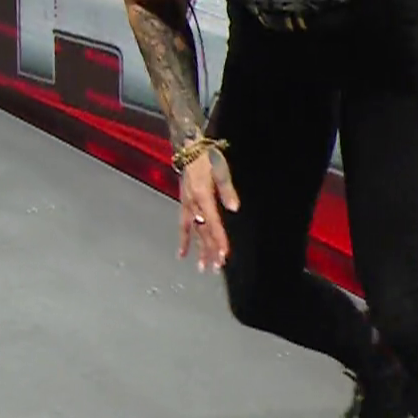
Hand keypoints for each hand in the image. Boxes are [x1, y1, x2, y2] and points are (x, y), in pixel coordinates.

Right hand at [176, 141, 238, 273]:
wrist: (188, 148)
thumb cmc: (207, 157)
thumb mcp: (221, 170)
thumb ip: (227, 191)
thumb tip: (234, 208)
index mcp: (203, 196)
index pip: (213, 223)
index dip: (219, 239)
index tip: (224, 254)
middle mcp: (193, 204)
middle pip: (203, 231)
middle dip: (210, 250)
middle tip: (216, 268)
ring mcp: (187, 205)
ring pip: (194, 231)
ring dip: (199, 250)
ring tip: (202, 267)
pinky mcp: (185, 204)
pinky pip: (183, 225)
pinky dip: (184, 239)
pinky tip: (183, 253)